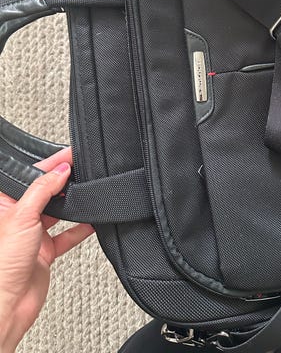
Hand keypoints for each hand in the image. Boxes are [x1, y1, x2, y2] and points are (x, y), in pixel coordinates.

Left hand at [0, 147, 93, 352]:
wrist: (6, 306)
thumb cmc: (1, 264)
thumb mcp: (22, 216)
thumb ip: (43, 189)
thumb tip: (60, 170)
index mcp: (5, 204)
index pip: (32, 175)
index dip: (51, 163)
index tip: (71, 154)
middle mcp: (18, 218)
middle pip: (46, 192)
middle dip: (64, 182)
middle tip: (84, 170)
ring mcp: (32, 235)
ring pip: (57, 212)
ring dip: (73, 205)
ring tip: (89, 192)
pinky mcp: (44, 252)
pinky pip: (66, 235)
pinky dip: (80, 228)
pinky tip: (92, 221)